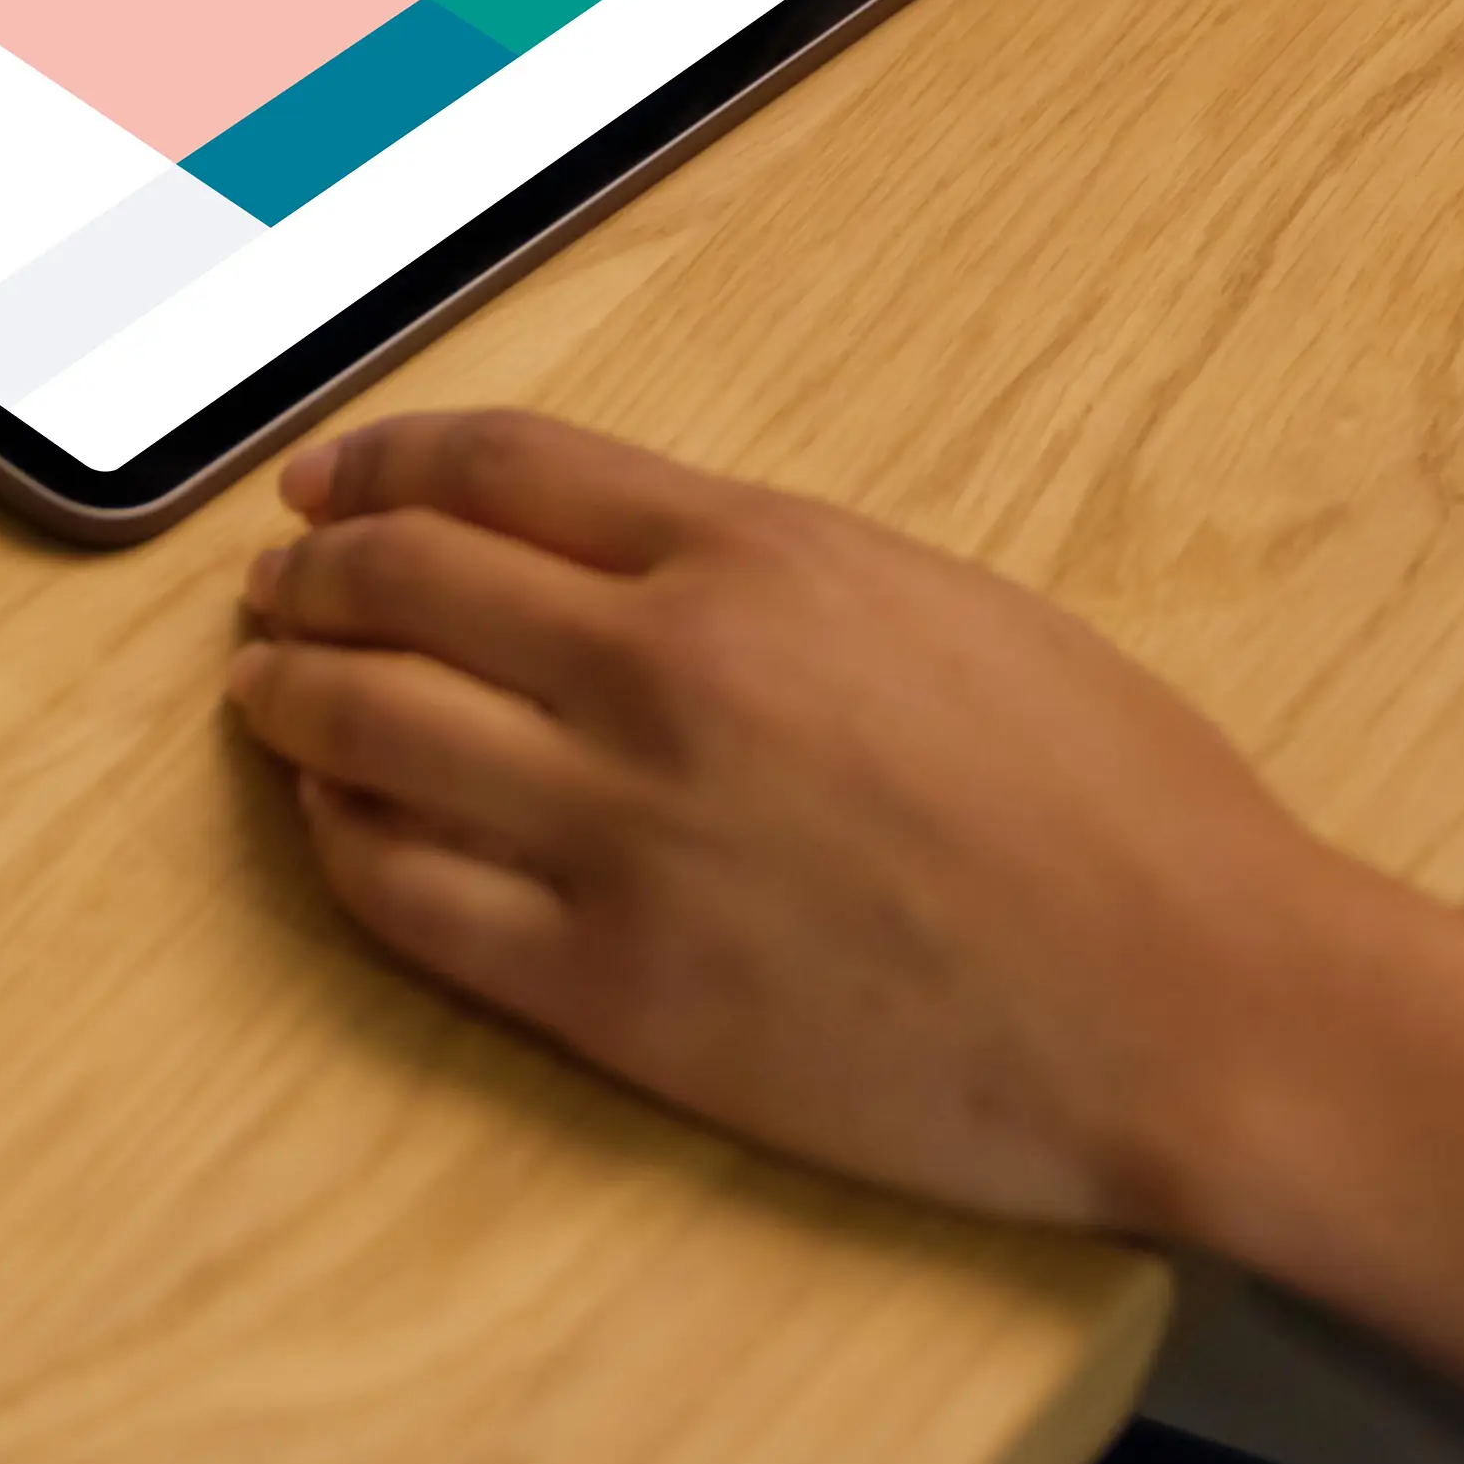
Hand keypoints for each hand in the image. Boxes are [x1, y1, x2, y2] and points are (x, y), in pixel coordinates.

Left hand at [225, 412, 1463, 1463]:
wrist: (1194, 1002)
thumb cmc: (1115, 803)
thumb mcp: (934, 599)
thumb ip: (761, 566)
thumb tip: (622, 557)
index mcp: (752, 554)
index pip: (493, 466)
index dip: (381, 461)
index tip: (326, 478)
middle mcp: (659, 673)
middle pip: (401, 582)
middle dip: (312, 575)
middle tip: (276, 584)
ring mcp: (621, 835)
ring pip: (367, 732)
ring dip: (294, 700)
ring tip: (269, 693)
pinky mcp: (612, 988)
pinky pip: (407, 898)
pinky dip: (344, 846)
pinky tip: (340, 828)